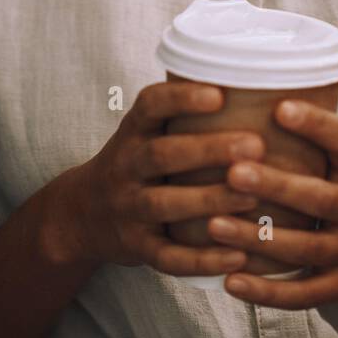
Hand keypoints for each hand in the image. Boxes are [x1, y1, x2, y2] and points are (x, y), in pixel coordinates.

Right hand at [51, 81, 265, 278]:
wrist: (82, 214)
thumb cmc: (135, 162)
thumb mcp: (145, 131)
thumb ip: (182, 112)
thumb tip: (253, 78)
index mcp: (132, 131)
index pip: (150, 105)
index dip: (182, 98)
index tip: (219, 94)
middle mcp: (125, 166)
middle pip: (162, 155)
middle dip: (208, 150)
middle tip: (255, 145)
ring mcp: (128, 209)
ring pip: (165, 205)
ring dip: (209, 200)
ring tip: (254, 197)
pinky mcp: (136, 248)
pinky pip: (168, 256)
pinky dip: (202, 259)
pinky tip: (237, 256)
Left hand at [206, 99, 337, 308]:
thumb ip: (316, 146)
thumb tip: (255, 101)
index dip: (316, 124)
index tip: (280, 107)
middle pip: (320, 198)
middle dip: (276, 186)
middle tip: (234, 171)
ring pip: (304, 248)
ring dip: (258, 239)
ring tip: (215, 225)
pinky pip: (302, 294)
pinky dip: (265, 292)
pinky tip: (230, 281)